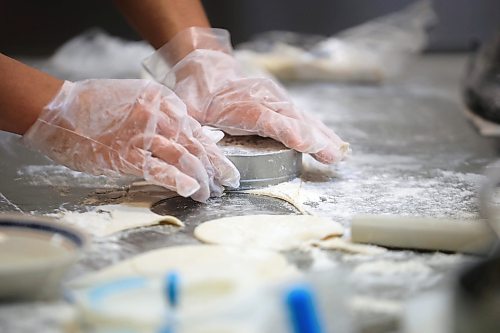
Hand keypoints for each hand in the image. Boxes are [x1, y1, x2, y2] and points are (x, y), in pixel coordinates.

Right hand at [22, 79, 238, 201]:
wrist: (58, 110)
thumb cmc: (97, 107)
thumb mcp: (139, 102)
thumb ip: (170, 119)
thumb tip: (203, 136)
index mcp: (164, 102)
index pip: (198, 131)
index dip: (214, 153)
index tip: (224, 167)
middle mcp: (159, 116)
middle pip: (197, 145)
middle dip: (216, 168)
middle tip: (228, 184)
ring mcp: (143, 135)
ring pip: (183, 157)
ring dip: (202, 179)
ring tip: (211, 194)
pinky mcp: (125, 154)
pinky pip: (158, 169)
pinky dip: (178, 180)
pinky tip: (191, 191)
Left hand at [143, 27, 349, 163]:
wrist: (208, 72)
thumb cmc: (198, 96)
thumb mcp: (189, 111)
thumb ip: (195, 129)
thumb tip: (200, 153)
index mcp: (241, 105)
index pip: (270, 120)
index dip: (288, 132)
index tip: (306, 144)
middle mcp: (264, 99)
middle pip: (293, 119)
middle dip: (314, 138)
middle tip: (333, 156)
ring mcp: (275, 99)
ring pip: (302, 117)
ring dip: (322, 135)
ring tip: (338, 152)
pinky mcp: (280, 102)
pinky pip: (302, 116)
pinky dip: (318, 129)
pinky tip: (330, 141)